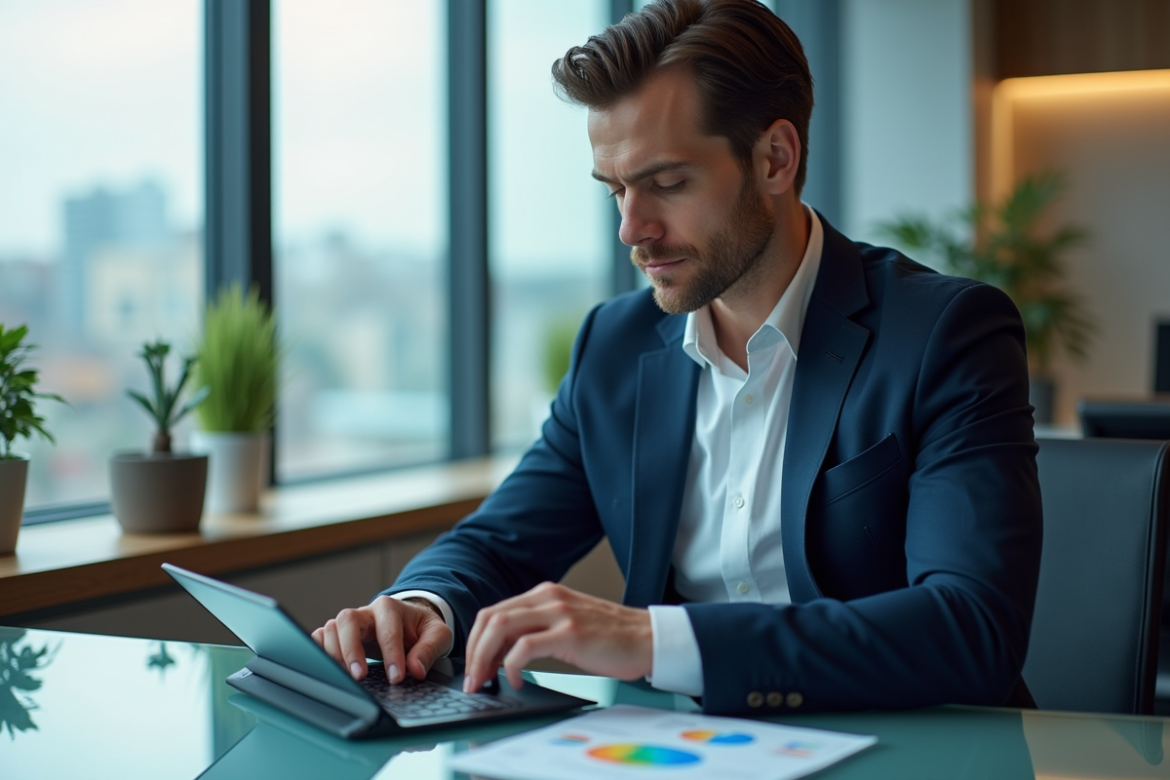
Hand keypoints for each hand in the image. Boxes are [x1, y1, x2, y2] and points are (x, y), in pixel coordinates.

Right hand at [311, 596, 451, 682]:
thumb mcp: (437, 635)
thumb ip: (429, 650)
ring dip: (334, 653)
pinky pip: (320, 637)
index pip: (387, 629)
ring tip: (345, 677)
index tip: (396, 677)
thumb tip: (416, 670)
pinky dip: (318, 651)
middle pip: (348, 620)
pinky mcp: (339, 635)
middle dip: (351, 649)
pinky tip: (326, 668)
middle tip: (360, 677)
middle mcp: (366, 613)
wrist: (411, 624)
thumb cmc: (422, 629)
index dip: (391, 654)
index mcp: (391, 608)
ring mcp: (350, 623)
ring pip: (331, 628)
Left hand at [462, 582, 651, 693]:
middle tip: (473, 678)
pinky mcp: (570, 633)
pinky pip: (524, 648)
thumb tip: (501, 654)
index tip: (473, 666)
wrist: (648, 638)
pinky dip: (512, 666)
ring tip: (485, 680)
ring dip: (485, 658)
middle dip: (474, 651)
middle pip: (491, 618)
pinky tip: (517, 680)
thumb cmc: (611, 638)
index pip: (494, 611)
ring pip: (501, 628)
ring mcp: (559, 613)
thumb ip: (537, 629)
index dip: (476, 640)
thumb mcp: (567, 623)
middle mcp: (548, 597)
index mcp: (545, 594)